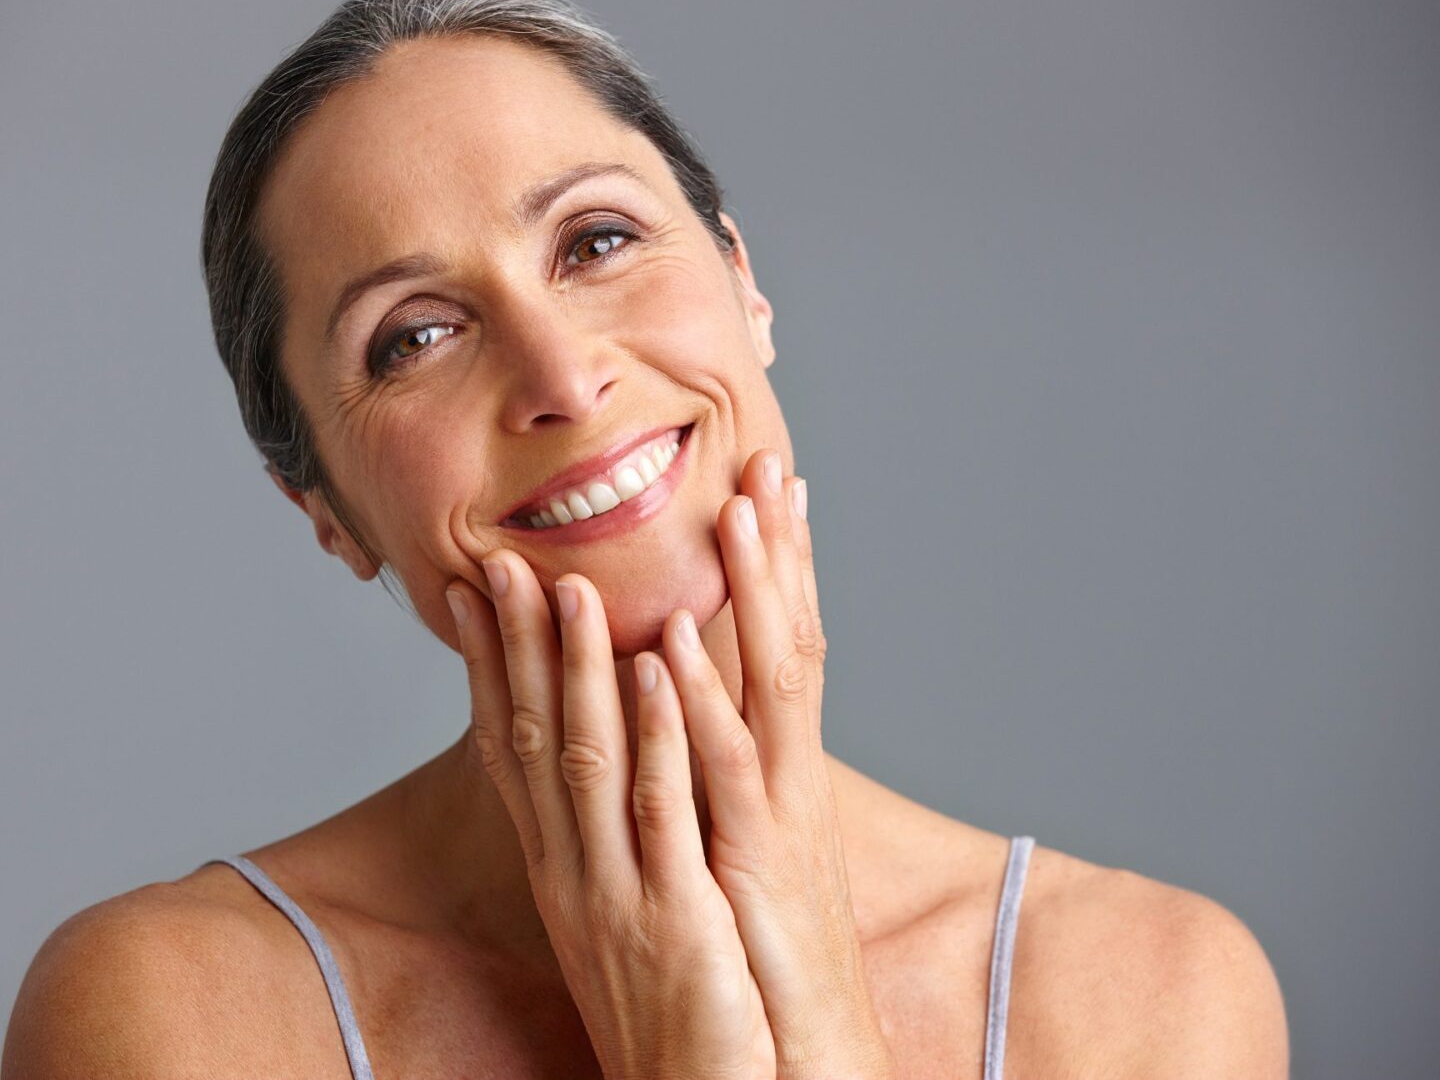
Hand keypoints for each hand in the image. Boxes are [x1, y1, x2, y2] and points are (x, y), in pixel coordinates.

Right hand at [446, 552, 776, 1079]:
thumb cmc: (668, 1004)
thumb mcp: (618, 911)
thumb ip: (601, 838)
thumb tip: (590, 771)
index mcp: (559, 868)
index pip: (510, 750)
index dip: (488, 669)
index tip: (470, 595)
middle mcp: (573, 871)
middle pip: (535, 740)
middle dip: (518, 647)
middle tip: (501, 562)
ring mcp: (618, 891)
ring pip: (590, 759)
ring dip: (581, 668)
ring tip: (572, 585)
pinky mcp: (675, 914)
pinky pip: (661, 810)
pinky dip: (658, 733)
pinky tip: (657, 669)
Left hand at [650, 451, 894, 1079]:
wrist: (805, 1060)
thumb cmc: (767, 960)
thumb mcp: (741, 853)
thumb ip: (722, 784)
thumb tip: (694, 724)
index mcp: (777, 774)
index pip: (779, 648)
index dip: (773, 568)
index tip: (762, 490)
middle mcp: (787, 779)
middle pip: (789, 641)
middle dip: (776, 550)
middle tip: (765, 458)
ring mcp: (780, 815)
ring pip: (774, 682)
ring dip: (754, 593)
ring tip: (737, 509)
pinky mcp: (760, 864)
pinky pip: (729, 770)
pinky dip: (701, 703)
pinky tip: (674, 643)